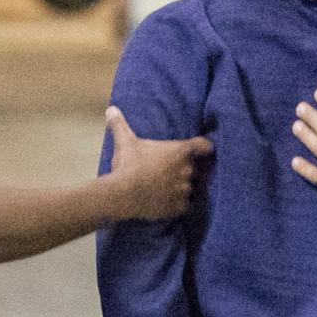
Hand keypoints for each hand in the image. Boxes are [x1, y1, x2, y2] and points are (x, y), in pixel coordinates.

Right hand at [106, 105, 211, 220]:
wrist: (123, 194)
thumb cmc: (128, 164)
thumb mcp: (125, 141)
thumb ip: (120, 124)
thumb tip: (111, 109)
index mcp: (181, 151)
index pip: (205, 145)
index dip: (203, 147)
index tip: (200, 149)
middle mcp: (188, 170)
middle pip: (195, 168)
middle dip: (184, 169)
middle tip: (169, 171)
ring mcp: (185, 190)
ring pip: (189, 188)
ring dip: (181, 188)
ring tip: (165, 188)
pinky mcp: (180, 207)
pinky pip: (184, 205)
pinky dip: (178, 204)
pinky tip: (165, 202)